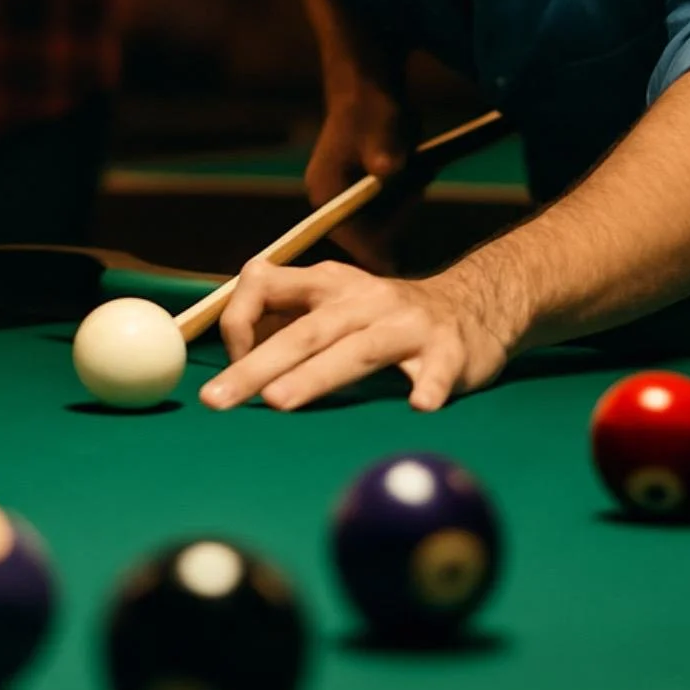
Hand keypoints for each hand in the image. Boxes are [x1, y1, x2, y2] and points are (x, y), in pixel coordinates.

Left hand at [199, 259, 515, 412]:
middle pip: (301, 331)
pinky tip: (419, 405)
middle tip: (217, 399)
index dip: (237, 324)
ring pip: (356, 350)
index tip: (228, 370)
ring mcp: (405, 323)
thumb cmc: (382, 318)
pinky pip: (436, 370)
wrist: (472, 305)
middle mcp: (361, 298)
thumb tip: (228, 359)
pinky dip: (429, 386)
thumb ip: (285, 322)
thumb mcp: (331, 304)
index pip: (263, 284)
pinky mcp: (448, 350)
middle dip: (254, 366)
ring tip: (279, 401)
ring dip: (316, 376)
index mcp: (324, 284)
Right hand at [305, 92, 416, 274]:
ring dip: (402, 206)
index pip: (351, 238)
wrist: (367, 89)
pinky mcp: (356, 194)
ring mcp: (342, 199)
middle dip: (397, 218)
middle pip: (366, 236)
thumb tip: (387, 171)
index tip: (408, 256)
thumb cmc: (371, 110)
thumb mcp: (383, 131)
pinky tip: (411, 171)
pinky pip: (382, 211)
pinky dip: (401, 198)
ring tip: (415, 170)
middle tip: (417, 181)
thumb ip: (384, 154)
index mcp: (325, 193)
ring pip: (379, 224)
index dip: (380, 248)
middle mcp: (328, 202)